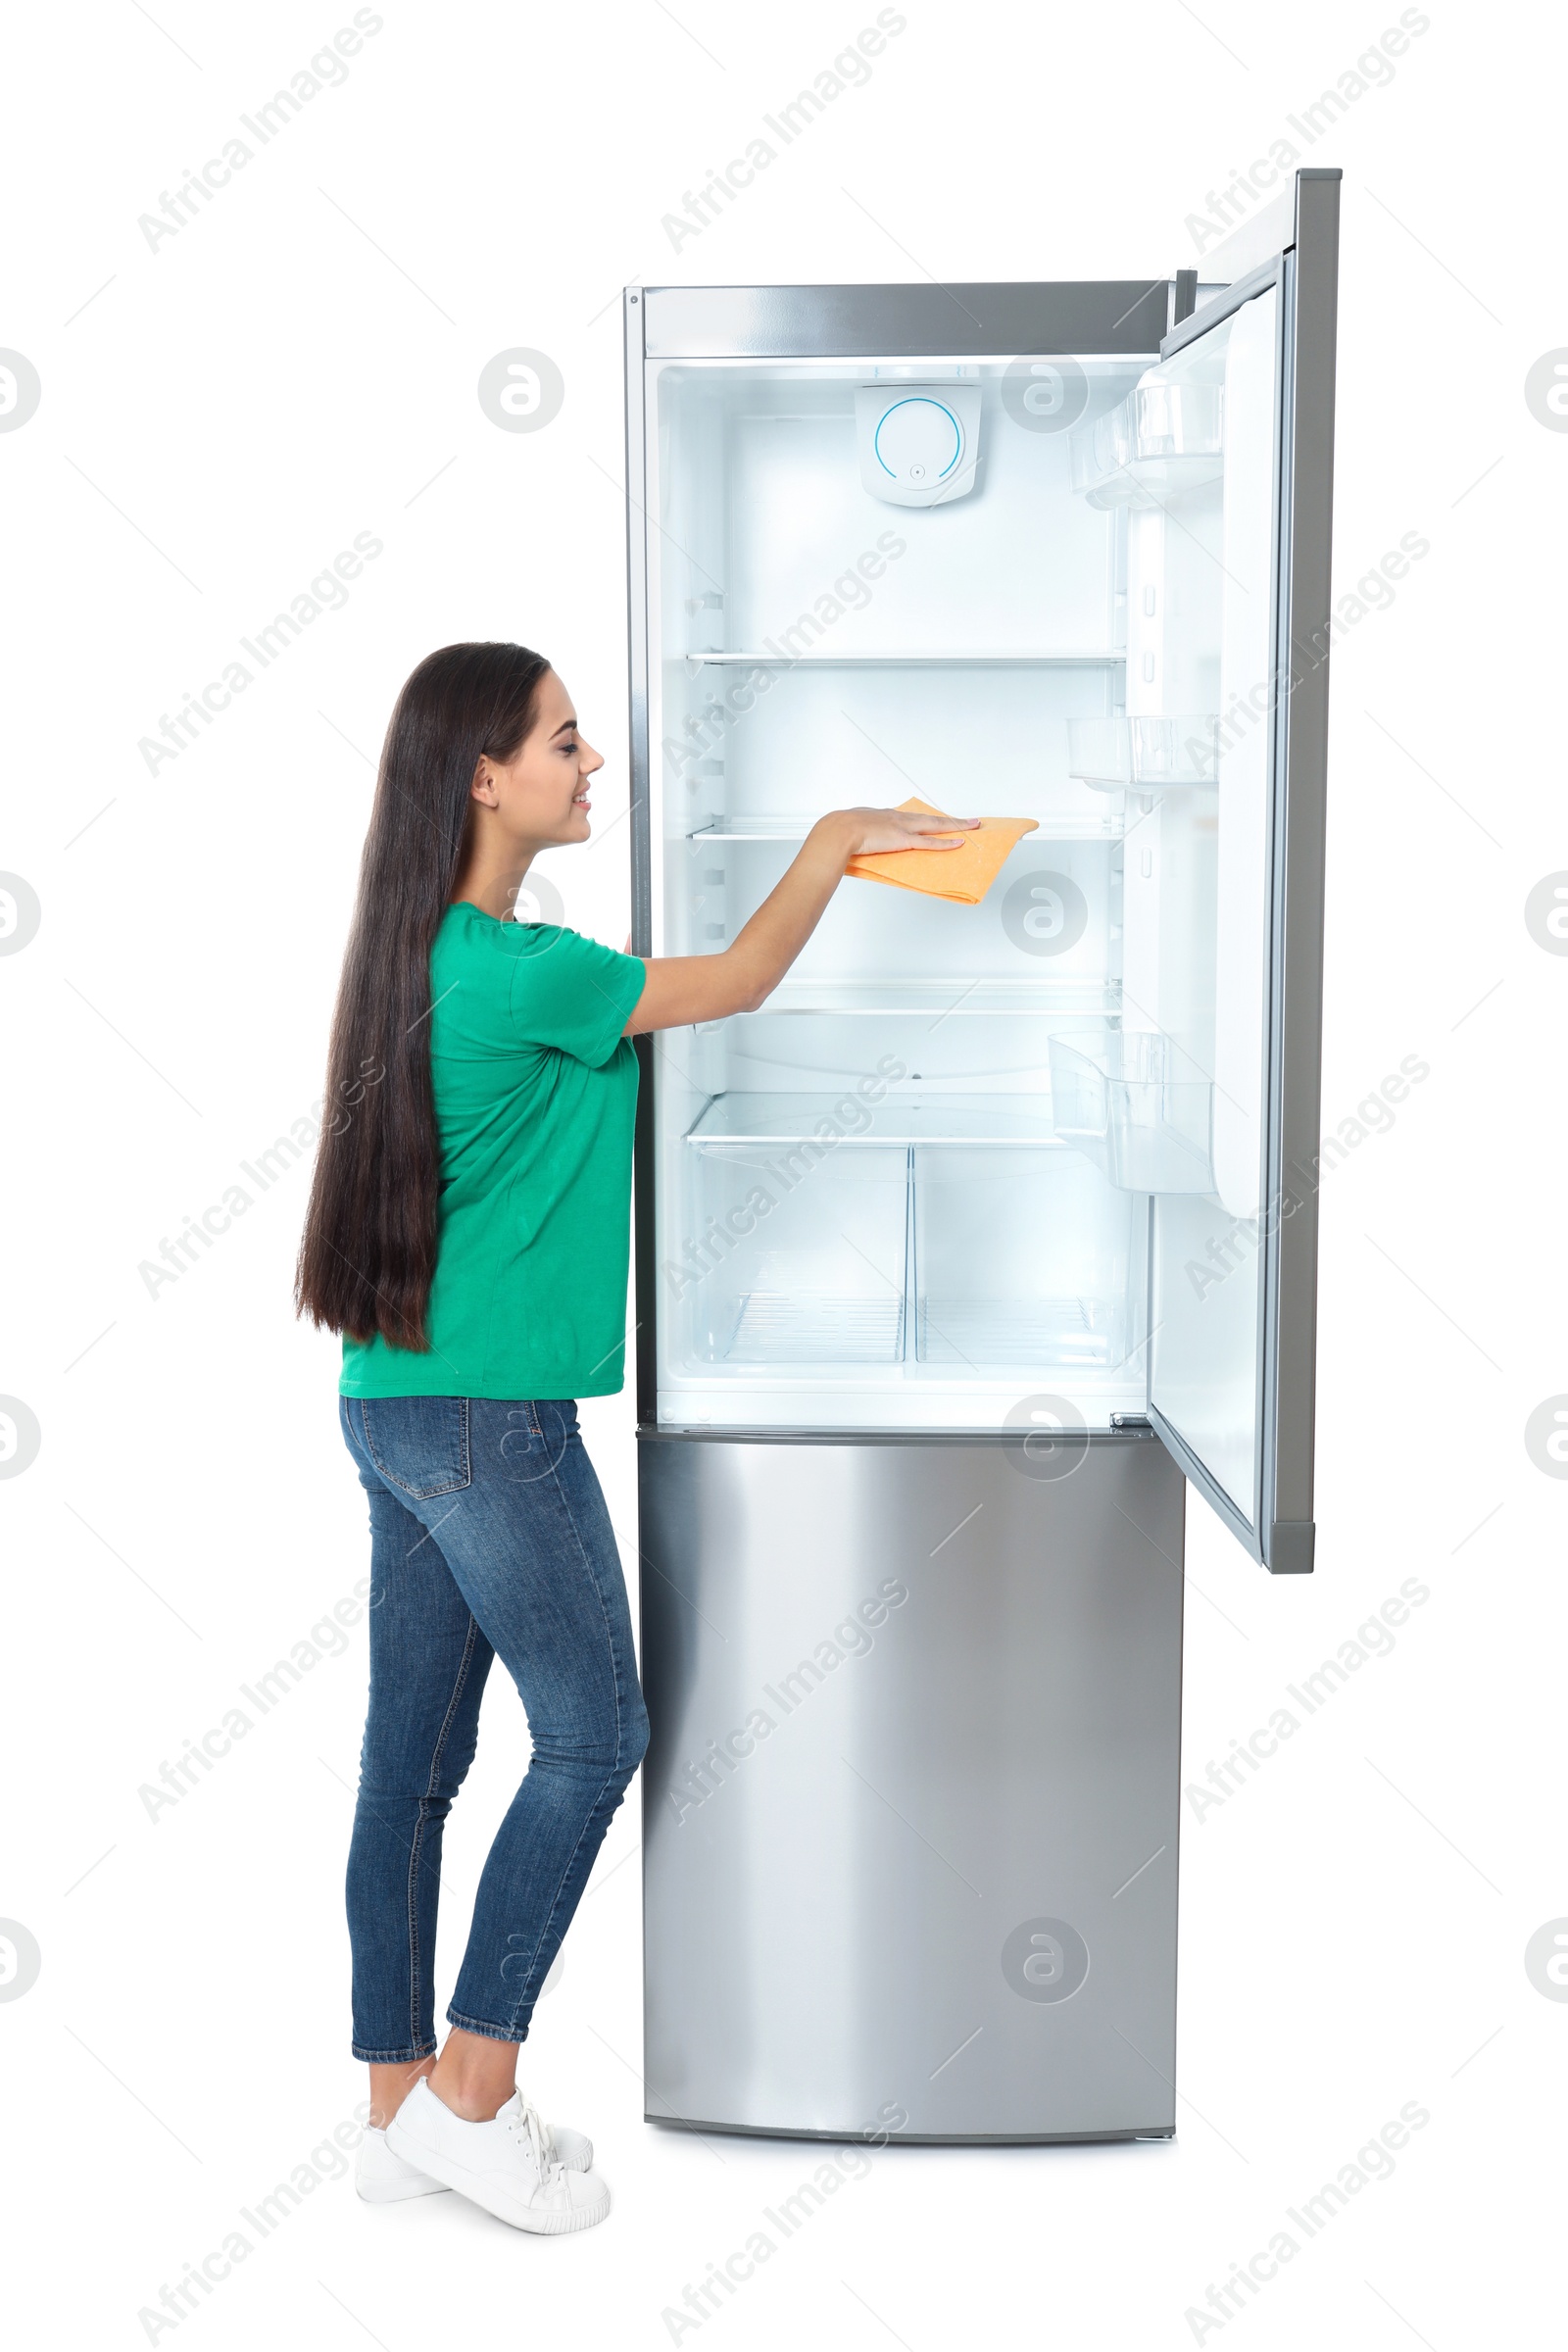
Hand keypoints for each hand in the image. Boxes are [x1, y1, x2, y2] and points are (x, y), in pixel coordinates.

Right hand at [823, 806, 980, 858]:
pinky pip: (929, 842)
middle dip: (953, 820)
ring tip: (973, 826)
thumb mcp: (854, 829)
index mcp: (886, 815)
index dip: (929, 820)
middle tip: (970, 820)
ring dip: (957, 826)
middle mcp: (899, 818)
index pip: (914, 817)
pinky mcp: (903, 840)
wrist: (838, 830)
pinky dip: (945, 843)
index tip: (938, 821)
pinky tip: (960, 842)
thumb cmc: (840, 831)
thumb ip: (863, 834)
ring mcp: (903, 828)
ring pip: (936, 826)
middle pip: (932, 818)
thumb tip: (860, 840)